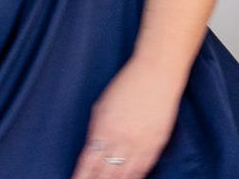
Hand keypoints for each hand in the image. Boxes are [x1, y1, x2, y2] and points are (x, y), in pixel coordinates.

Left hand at [70, 61, 180, 178]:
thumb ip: (96, 129)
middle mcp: (120, 140)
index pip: (87, 164)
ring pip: (124, 175)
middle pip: (104, 174)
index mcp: (103, 129)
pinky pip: (143, 168)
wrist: (158, 71)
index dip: (80, 178)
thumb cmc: (129, 82)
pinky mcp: (157, 143)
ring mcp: (140, 143)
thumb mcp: (103, 104)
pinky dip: (135, 177)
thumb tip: (92, 149)